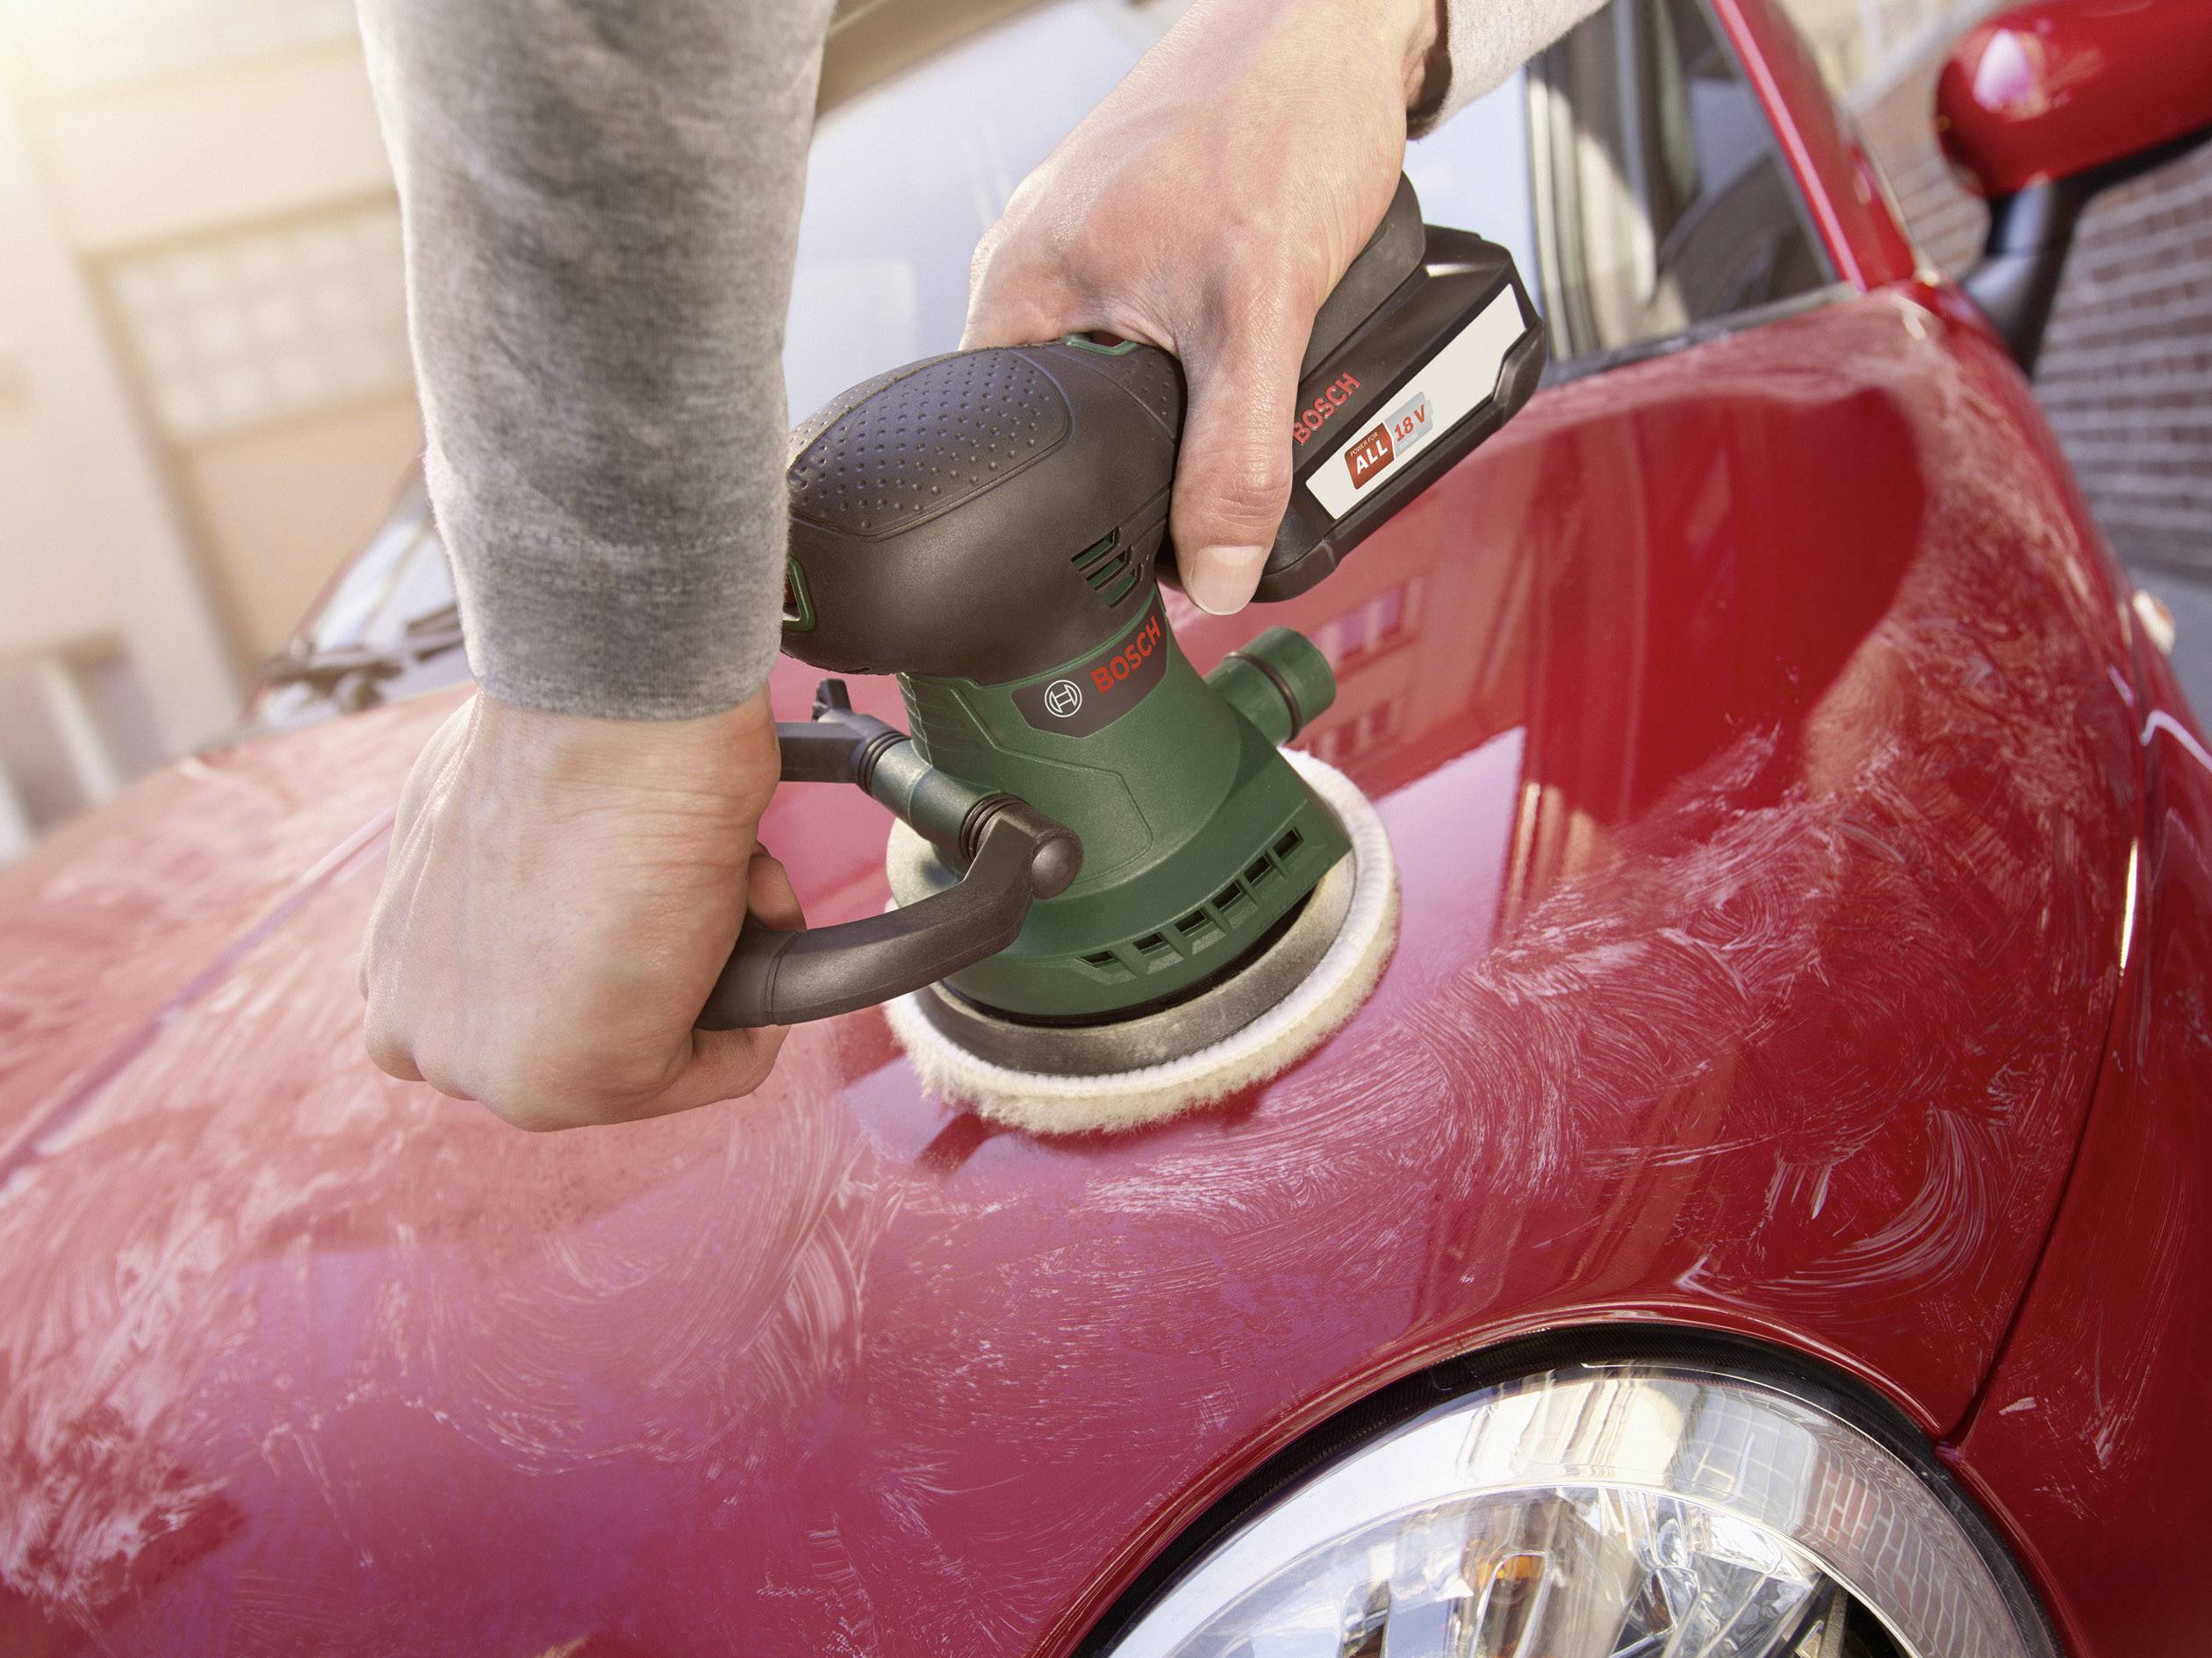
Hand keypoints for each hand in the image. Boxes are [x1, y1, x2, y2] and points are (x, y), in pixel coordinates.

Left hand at [361, 688, 800, 1130]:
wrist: (601, 717)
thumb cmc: (564, 732)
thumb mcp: (496, 813)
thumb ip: (513, 881)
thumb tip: (576, 880)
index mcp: (396, 971)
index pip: (525, 993)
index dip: (621, 932)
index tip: (651, 870)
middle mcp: (423, 1037)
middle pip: (595, 1028)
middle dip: (668, 958)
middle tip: (692, 872)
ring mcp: (494, 1073)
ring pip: (657, 1046)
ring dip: (722, 962)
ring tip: (718, 873)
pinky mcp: (582, 1084)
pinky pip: (727, 1062)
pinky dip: (771, 989)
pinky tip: (745, 900)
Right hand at [963, 0, 1442, 613]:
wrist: (1338, 21)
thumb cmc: (1281, 119)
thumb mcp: (1260, 314)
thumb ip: (1235, 457)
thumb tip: (1214, 576)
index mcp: (1020, 292)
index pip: (1011, 452)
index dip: (1077, 519)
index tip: (1143, 549)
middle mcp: (1038, 269)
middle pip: (1075, 426)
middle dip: (1152, 466)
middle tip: (1219, 474)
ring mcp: (1088, 250)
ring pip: (1127, 381)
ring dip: (1190, 412)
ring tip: (1249, 397)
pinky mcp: (1142, 237)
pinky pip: (1158, 334)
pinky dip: (1210, 358)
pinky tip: (1255, 348)